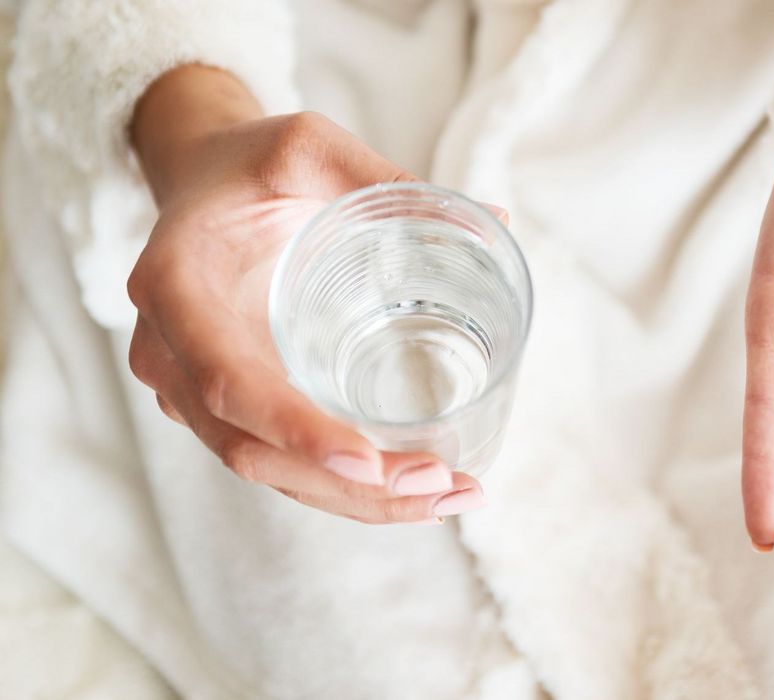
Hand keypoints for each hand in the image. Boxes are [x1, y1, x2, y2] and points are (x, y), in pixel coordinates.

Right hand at [127, 66, 485, 522]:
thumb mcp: (306, 146)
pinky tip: (416, 488)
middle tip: (440, 482)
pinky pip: (280, 460)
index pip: (228, 382)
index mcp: (176, 288)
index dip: (296, 431)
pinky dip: (345, 486)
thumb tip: (495, 220)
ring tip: (449, 496)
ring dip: (357, 500)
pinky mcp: (229, 404)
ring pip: (269, 471)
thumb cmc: (250, 163)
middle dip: (348, 485)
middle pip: (251, 450)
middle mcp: (171, 353)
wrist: (200, 180)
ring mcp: (193, 388)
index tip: (370, 461)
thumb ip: (382, 178)